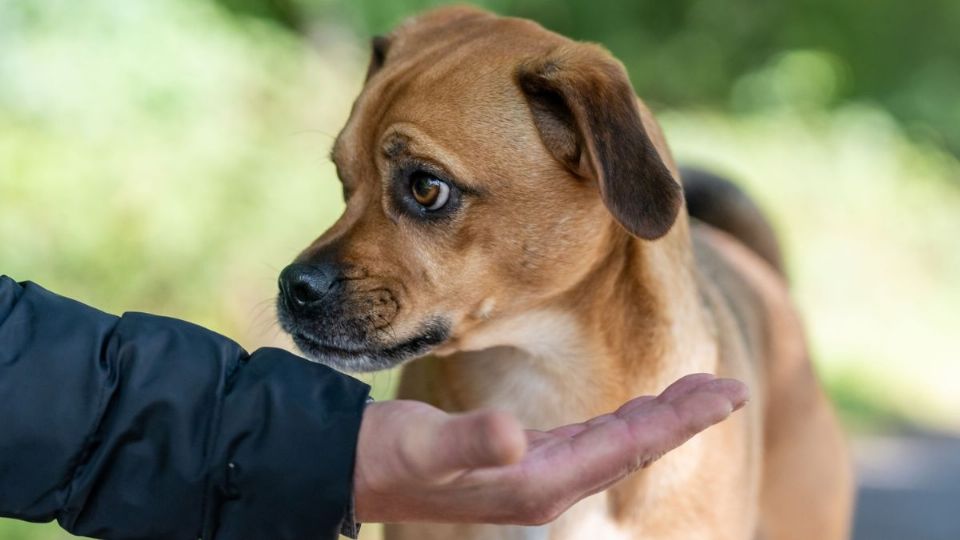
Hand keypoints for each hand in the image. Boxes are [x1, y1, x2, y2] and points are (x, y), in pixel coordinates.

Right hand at [353, 373, 747, 524]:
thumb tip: (516, 438)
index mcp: (539, 478)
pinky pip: (589, 441)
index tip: (729, 394)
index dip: (682, 419)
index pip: (629, 445)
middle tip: (730, 389)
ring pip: (616, 443)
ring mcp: (535, 473)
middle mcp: (546, 481)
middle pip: (634, 445)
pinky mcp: (519, 461)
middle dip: (683, 416)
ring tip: (695, 395)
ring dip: (659, 418)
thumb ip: (470, 444)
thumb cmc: (384, 456)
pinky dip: (622, 421)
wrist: (349, 470)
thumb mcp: (423, 446)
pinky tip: (628, 412)